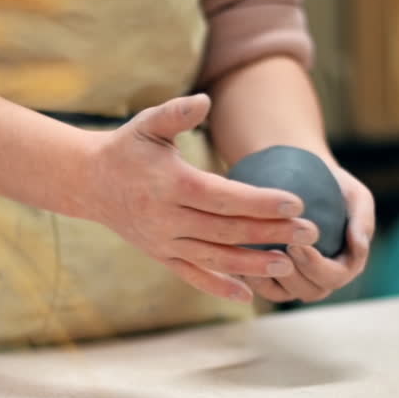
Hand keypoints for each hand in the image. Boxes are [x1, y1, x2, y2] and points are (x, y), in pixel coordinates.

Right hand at [77, 94, 319, 302]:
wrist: (89, 183)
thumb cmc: (126, 148)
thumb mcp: (147, 124)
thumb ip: (177, 112)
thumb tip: (205, 101)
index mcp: (170, 184)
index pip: (223, 196)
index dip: (260, 201)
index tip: (296, 201)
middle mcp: (167, 218)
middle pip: (226, 229)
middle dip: (270, 232)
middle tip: (310, 231)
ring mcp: (163, 241)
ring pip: (214, 257)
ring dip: (252, 263)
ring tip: (289, 263)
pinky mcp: (160, 256)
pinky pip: (192, 276)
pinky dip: (219, 286)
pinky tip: (247, 295)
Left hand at [241, 163, 374, 303]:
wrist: (305, 180)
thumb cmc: (335, 187)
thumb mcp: (356, 196)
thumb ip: (363, 221)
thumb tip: (359, 247)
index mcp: (347, 265)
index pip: (334, 276)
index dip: (315, 266)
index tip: (296, 244)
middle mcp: (322, 279)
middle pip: (310, 291)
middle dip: (292, 274)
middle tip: (275, 249)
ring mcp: (298, 282)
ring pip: (285, 294)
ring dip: (271, 278)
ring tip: (256, 256)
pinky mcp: (274, 278)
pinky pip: (263, 287)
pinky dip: (253, 277)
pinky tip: (241, 258)